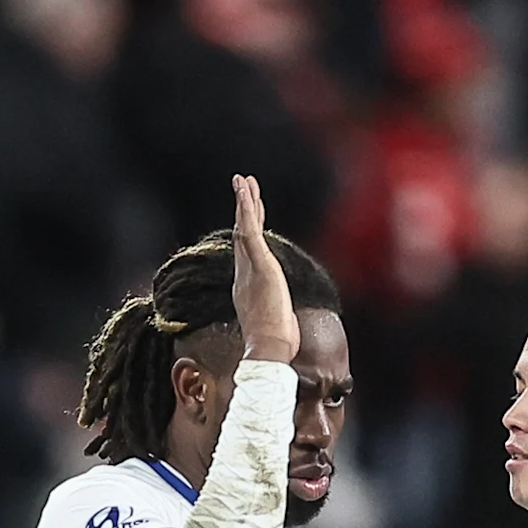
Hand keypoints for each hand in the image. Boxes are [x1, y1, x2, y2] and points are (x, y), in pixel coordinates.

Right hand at [229, 174, 297, 363]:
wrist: (268, 348)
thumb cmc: (275, 343)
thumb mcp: (278, 324)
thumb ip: (278, 318)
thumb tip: (285, 332)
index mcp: (248, 284)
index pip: (247, 250)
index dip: (247, 229)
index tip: (249, 212)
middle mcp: (244, 272)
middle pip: (242, 233)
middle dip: (244, 208)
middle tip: (242, 185)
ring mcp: (250, 267)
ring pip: (244, 226)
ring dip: (244, 201)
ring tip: (242, 180)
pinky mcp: (259, 263)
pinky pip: (249, 230)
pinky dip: (245, 209)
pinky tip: (245, 192)